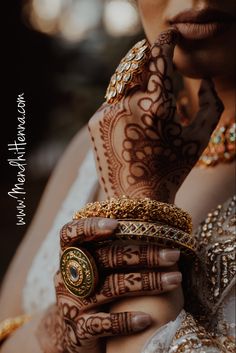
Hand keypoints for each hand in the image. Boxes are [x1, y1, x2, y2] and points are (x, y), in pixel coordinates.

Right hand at [48, 217, 181, 352]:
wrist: (74, 335)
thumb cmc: (94, 291)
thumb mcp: (94, 269)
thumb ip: (111, 250)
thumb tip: (156, 227)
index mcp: (71, 257)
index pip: (70, 234)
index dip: (90, 227)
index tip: (116, 225)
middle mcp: (68, 277)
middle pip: (105, 258)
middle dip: (143, 254)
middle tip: (173, 254)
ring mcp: (72, 304)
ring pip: (111, 288)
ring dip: (147, 283)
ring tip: (175, 280)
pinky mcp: (78, 331)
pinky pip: (103, 324)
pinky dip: (126, 320)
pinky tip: (148, 319)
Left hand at [88, 29, 222, 202]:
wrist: (136, 199)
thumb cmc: (171, 170)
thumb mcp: (198, 138)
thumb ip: (211, 104)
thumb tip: (205, 81)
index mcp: (157, 106)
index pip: (160, 59)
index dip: (166, 42)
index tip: (169, 35)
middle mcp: (127, 104)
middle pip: (137, 67)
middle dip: (147, 62)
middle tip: (155, 66)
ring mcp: (107, 112)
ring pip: (122, 85)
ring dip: (134, 87)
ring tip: (144, 114)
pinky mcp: (93, 121)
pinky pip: (111, 102)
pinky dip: (122, 106)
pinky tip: (130, 128)